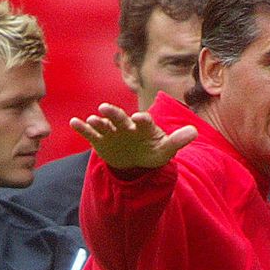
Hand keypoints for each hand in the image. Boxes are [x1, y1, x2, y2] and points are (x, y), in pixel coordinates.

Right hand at [70, 103, 196, 169]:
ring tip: (92, 119)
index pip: (144, 122)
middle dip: (114, 114)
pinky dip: (82, 128)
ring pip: (104, 124)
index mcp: (144, 126)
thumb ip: (178, 140)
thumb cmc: (153, 151)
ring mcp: (112, 132)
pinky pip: (90, 133)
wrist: (137, 161)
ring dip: (98, 121)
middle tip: (105, 108)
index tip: (140, 118)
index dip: (142, 120)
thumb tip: (195, 131)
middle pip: (120, 118)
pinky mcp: (100, 140)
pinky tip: (73, 123)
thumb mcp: (166, 149)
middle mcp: (127, 125)